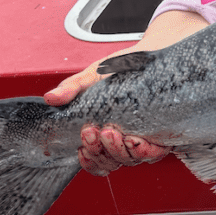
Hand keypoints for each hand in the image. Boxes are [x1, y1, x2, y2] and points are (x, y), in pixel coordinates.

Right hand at [44, 9, 209, 175]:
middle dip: (101, 151)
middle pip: (111, 163)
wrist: (154, 51)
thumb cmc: (125, 66)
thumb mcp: (94, 75)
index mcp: (105, 131)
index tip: (84, 139)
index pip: (95, 160)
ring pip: (131, 161)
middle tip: (98, 131)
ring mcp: (145, 137)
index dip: (89, 157)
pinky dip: (144, 151)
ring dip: (119, 151)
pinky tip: (137, 139)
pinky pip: (156, 153)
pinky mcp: (165, 132)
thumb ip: (73, 88)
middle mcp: (125, 139)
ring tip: (113, 131)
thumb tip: (50, 98)